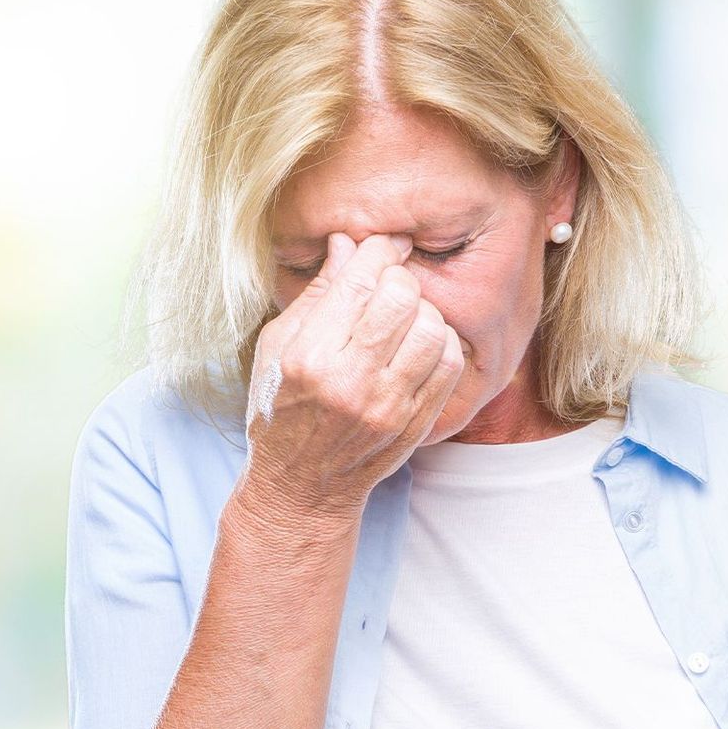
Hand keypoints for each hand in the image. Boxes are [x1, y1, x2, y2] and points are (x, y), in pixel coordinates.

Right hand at [241, 232, 466, 515]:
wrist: (303, 485)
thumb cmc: (281, 407)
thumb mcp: (278, 347)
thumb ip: (317, 294)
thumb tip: (347, 243)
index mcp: (308, 357)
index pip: (358, 281)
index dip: (375, 251)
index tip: (379, 246)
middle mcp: (350, 381)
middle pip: (401, 297)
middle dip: (399, 278)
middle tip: (390, 283)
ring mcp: (388, 405)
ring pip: (432, 327)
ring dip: (423, 310)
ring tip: (404, 316)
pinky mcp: (415, 421)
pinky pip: (449, 362)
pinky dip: (440, 341)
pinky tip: (419, 343)